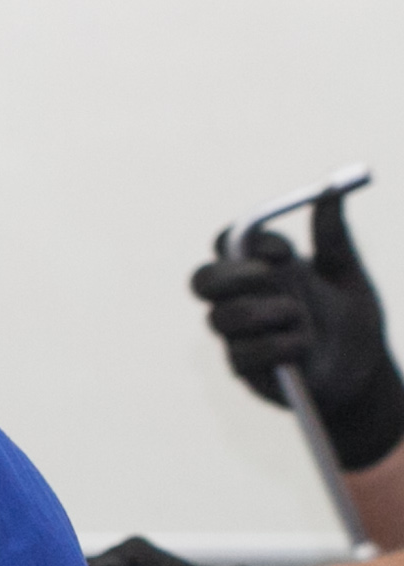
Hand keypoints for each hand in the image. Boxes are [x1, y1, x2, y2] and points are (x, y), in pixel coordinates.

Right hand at [190, 191, 403, 471]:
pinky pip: (243, 354)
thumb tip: (331, 190)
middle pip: (203, 280)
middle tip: (265, 276)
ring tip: (298, 316)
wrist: (363, 374)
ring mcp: (238, 336)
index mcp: (262, 270)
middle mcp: (242, 300)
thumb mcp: (348, 275)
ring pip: (221, 317)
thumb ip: (335, 237)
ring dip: (261, 313)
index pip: (229, 244)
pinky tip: (304, 346)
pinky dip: (277, 346)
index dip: (243, 241)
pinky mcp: (244, 370)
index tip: (281, 249)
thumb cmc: (352, 323)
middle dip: (230, 276)